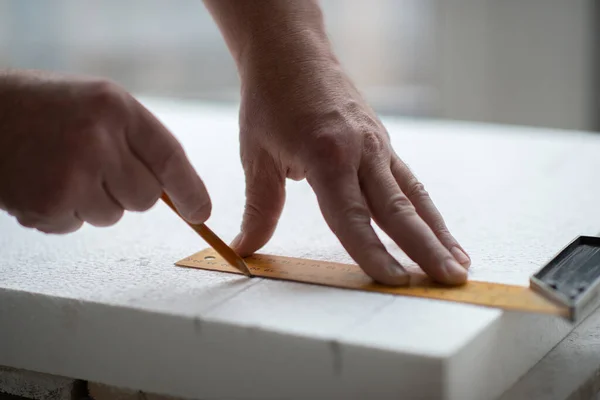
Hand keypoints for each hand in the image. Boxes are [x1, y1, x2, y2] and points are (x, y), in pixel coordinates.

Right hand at [0, 71, 209, 232]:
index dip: (190, 190)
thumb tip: (173, 191)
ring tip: (61, 169)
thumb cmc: (44, 107)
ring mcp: (72, 175)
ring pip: (112, 215)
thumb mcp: (99, 103)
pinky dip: (63, 213)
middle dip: (128, 192)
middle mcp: (98, 140)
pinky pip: (77, 226)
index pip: (171, 158)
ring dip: (93, 202)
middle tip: (95, 168)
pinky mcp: (47, 204)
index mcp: (116, 109)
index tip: (200, 212)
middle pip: (145, 198)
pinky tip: (43, 182)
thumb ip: (137, 140)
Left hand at [231, 60, 469, 284]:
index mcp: (327, 156)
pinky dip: (427, 209)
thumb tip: (244, 249)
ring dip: (438, 232)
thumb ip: (258, 208)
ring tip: (459, 263)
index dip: (372, 253)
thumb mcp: (257, 155)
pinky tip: (439, 229)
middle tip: (452, 281)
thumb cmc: (271, 100)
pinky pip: (409, 181)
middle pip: (397, 209)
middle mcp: (361, 151)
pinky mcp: (382, 142)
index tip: (394, 281)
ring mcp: (377, 145)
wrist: (291, 52)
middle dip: (426, 249)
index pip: (352, 217)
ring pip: (413, 196)